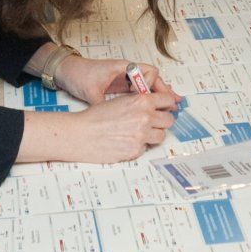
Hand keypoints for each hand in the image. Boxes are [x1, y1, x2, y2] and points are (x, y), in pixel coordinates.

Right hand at [49, 91, 181, 163]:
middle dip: (162, 122)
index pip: (167, 101)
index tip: (166, 108)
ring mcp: (142, 135)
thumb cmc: (96, 116)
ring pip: (161, 136)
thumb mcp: (120, 101)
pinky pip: (146, 148)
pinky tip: (126, 142)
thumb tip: (153, 106)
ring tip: (139, 134)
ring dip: (153, 135)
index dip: (167, 105)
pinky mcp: (136, 150)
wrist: (81, 133)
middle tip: (153, 123)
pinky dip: (139, 146)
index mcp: (141, 101)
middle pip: (169, 120)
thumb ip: (139, 103)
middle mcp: (145, 117)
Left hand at [57, 55, 176, 104]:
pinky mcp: (122, 85)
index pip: (148, 71)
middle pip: (153, 78)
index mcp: (123, 67)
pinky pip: (140, 90)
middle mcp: (128, 71)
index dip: (152, 85)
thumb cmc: (79, 75)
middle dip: (164, 90)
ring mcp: (126, 78)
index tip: (148, 98)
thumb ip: (103, 102)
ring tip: (172, 106)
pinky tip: (155, 108)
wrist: (67, 71)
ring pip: (148, 85)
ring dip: (159, 95)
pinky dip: (149, 98)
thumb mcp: (91, 91)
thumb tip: (113, 119)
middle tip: (175, 103)